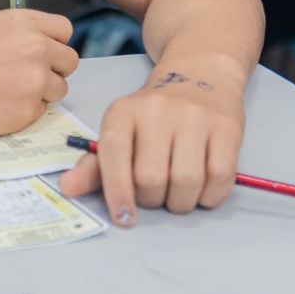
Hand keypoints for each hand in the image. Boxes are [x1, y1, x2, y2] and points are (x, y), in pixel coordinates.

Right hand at [0, 9, 77, 139]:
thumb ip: (23, 38)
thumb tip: (48, 53)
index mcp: (23, 22)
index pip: (65, 31)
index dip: (52, 44)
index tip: (38, 52)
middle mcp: (36, 48)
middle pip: (69, 61)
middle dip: (52, 70)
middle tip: (20, 77)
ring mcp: (34, 81)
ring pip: (58, 90)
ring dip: (39, 94)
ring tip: (2, 92)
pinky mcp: (26, 112)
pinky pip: (39, 113)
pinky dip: (22, 113)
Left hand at [59, 64, 244, 227]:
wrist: (200, 75)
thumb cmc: (153, 116)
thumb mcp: (120, 131)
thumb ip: (95, 165)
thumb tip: (67, 189)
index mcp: (123, 112)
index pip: (114, 154)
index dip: (117, 191)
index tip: (124, 218)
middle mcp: (157, 110)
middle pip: (151, 178)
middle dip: (152, 200)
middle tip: (155, 193)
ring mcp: (194, 117)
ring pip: (186, 182)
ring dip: (182, 202)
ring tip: (177, 192)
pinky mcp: (227, 128)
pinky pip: (220, 178)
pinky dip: (210, 196)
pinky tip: (202, 188)